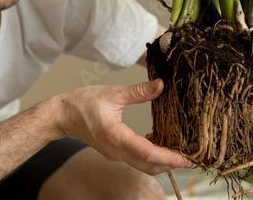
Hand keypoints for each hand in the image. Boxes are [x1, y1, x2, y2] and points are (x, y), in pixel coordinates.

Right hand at [57, 79, 191, 175]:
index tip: (185, 160)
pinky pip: (136, 161)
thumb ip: (139, 91)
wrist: (62, 115)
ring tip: (179, 156)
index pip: (147, 153)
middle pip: (148, 166)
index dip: (169, 158)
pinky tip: (162, 149)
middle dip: (170, 165)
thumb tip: (161, 85)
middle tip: (190, 160)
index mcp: (116, 136)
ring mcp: (114, 154)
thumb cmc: (83, 103)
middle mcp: (115, 150)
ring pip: (142, 166)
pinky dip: (151, 159)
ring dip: (162, 164)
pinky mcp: (113, 152)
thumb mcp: (113, 93)